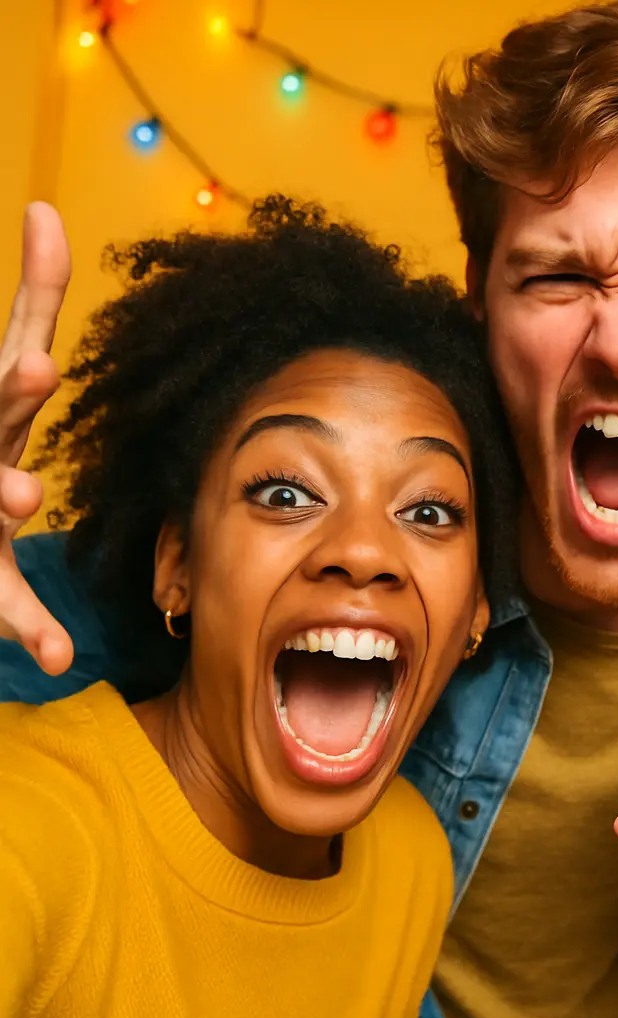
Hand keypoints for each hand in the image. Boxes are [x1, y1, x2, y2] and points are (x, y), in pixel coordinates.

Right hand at [0, 203, 71, 673]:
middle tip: (35, 378)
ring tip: (22, 493)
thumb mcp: (7, 370)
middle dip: (2, 404)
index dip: (25, 357)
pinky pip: (0, 597)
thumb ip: (33, 297)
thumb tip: (47, 209)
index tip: (46, 336)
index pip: (8, 376)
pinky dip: (28, 623)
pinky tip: (59, 655)